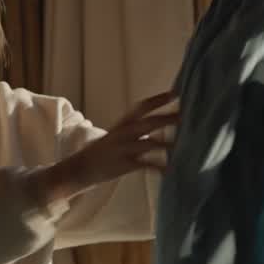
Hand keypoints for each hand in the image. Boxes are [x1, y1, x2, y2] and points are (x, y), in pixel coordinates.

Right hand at [35, 91, 178, 204]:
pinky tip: (169, 170)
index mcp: (122, 124)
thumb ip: (136, 131)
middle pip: (147, 123)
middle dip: (166, 118)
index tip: (175, 92)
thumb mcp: (116, 136)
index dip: (158, 99)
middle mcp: (122, 134)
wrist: (79, 168)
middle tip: (184, 115)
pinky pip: (144, 165)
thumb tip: (159, 126)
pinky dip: (158, 168)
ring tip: (179, 143)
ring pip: (147, 143)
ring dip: (164, 143)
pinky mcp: (124, 166)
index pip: (141, 107)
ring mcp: (123, 150)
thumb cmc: (102, 152)